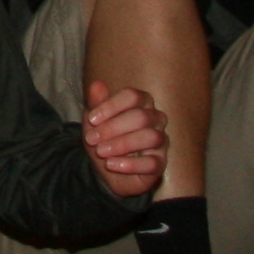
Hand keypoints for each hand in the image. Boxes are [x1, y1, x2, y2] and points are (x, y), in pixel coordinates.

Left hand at [78, 79, 168, 198]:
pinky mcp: (160, 164)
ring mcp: (161, 142)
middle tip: (92, 139)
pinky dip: (130, 164)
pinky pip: (152, 163)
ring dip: (122, 144)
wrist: (106, 170)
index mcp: (142, 103)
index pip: (132, 96)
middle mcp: (156, 119)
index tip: (92, 119)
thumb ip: (96, 103)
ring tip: (101, 151)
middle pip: (141, 117)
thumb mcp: (94, 121)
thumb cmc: (104, 139)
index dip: (111, 106)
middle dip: (113, 128)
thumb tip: (96, 84)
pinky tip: (111, 164)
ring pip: (151, 137)